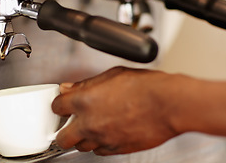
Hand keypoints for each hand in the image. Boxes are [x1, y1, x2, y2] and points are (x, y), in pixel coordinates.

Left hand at [52, 66, 183, 155]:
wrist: (168, 104)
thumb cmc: (145, 87)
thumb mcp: (112, 75)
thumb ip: (86, 84)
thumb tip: (71, 87)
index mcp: (84, 100)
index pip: (57, 106)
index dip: (59, 104)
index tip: (62, 104)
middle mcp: (89, 122)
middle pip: (62, 138)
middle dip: (62, 132)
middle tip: (68, 125)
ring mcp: (102, 138)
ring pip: (81, 147)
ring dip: (82, 138)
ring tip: (90, 128)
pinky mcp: (117, 148)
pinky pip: (100, 151)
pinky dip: (99, 144)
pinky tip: (106, 133)